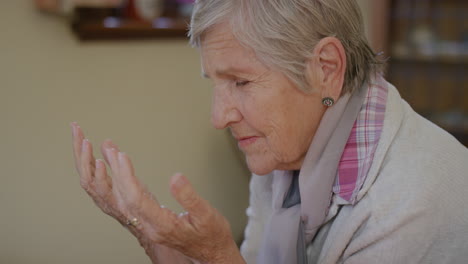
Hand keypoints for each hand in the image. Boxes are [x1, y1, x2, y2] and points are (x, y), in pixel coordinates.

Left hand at [71, 123, 243, 263]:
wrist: (213, 255)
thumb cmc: (212, 236)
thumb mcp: (207, 215)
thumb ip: (190, 197)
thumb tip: (176, 177)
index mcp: (162, 225)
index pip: (136, 199)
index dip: (126, 177)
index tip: (122, 157)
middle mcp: (151, 227)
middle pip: (126, 199)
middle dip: (117, 173)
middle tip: (111, 150)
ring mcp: (150, 226)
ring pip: (126, 201)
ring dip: (117, 177)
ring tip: (112, 155)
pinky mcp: (152, 222)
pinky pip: (132, 202)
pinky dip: (126, 184)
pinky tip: (124, 173)